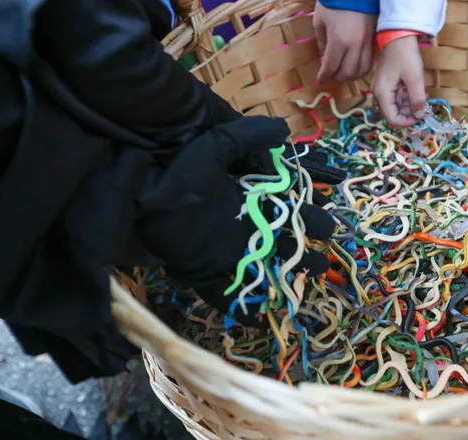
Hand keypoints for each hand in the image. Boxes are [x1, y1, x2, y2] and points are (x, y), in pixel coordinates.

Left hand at [136, 116, 335, 324]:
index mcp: (248, 200)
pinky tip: (259, 319)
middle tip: (324, 251)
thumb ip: (249, 135)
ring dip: (287, 275)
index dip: (308, 212)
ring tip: (309, 274)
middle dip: (305, 245)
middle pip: (282, 240)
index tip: (327, 216)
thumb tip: (284, 129)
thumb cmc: (179, 170)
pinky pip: (224, 295)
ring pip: (263, 268)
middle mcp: (241, 227)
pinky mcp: (204, 271)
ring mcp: (224, 252)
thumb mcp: (217, 146)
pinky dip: (240, 309)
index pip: (286, 207)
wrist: (139, 193)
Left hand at [313, 1, 376, 82]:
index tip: (319, 80)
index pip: (331, 66)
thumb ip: (321, 43)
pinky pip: (370, 61)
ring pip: (362, 70)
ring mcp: (368, 43)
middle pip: (348, 72)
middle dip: (336, 78)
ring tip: (342, 73)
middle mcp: (356, 45)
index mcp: (339, 40)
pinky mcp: (374, 39)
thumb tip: (324, 59)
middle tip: (330, 76)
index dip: (324, 76)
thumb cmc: (334, 2)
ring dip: (351, 76)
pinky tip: (354, 66)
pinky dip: (361, 68)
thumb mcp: (320, 21)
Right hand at [372, 36, 426, 126]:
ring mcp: (382, 87)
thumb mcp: (415, 79)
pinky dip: (407, 96)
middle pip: (393, 112)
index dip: (407, 122)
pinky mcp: (386, 82)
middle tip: (424, 106)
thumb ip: (417, 100)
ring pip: (396, 104)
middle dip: (409, 112)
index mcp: (382, 94)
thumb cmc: (406, 56)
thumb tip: (420, 115)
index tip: (421, 117)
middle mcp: (379, 93)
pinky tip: (418, 91)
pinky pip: (396, 95)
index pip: (392, 118)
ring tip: (424, 97)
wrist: (398, 34)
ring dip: (410, 104)